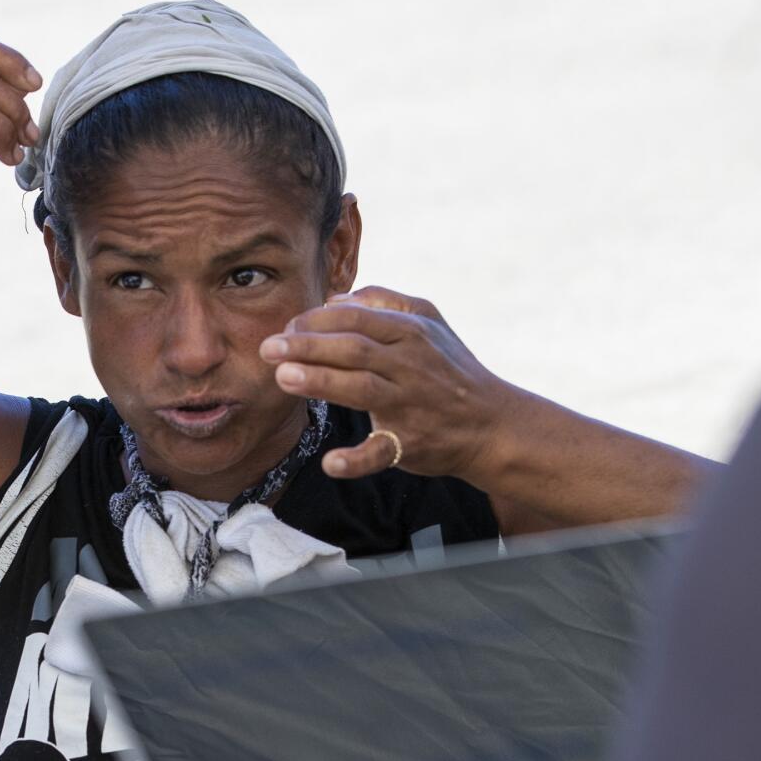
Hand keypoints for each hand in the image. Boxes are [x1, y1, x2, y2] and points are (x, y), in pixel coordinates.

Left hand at [258, 285, 515, 480]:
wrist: (492, 423)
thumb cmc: (449, 369)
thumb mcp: (429, 322)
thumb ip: (383, 302)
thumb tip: (334, 298)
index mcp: (411, 332)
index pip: (356, 319)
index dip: (317, 321)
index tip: (285, 327)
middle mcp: (410, 365)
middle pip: (353, 349)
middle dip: (308, 346)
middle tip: (268, 347)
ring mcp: (410, 405)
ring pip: (362, 389)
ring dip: (321, 382)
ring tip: (283, 377)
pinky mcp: (410, 443)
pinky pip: (381, 452)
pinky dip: (356, 459)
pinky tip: (330, 462)